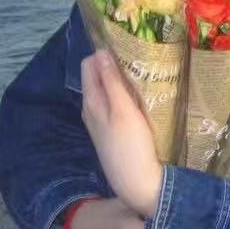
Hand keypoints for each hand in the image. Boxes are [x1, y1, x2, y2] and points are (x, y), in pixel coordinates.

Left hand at [81, 49, 162, 217]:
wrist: (137, 184)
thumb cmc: (131, 146)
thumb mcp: (123, 110)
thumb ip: (111, 82)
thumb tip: (101, 52)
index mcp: (91, 101)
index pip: (88, 65)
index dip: (103, 52)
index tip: (125, 44)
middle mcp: (91, 109)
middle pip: (96, 77)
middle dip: (111, 63)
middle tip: (137, 55)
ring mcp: (101, 122)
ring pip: (105, 91)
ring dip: (118, 79)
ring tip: (141, 71)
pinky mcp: (112, 132)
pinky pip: (113, 104)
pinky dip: (123, 95)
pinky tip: (139, 96)